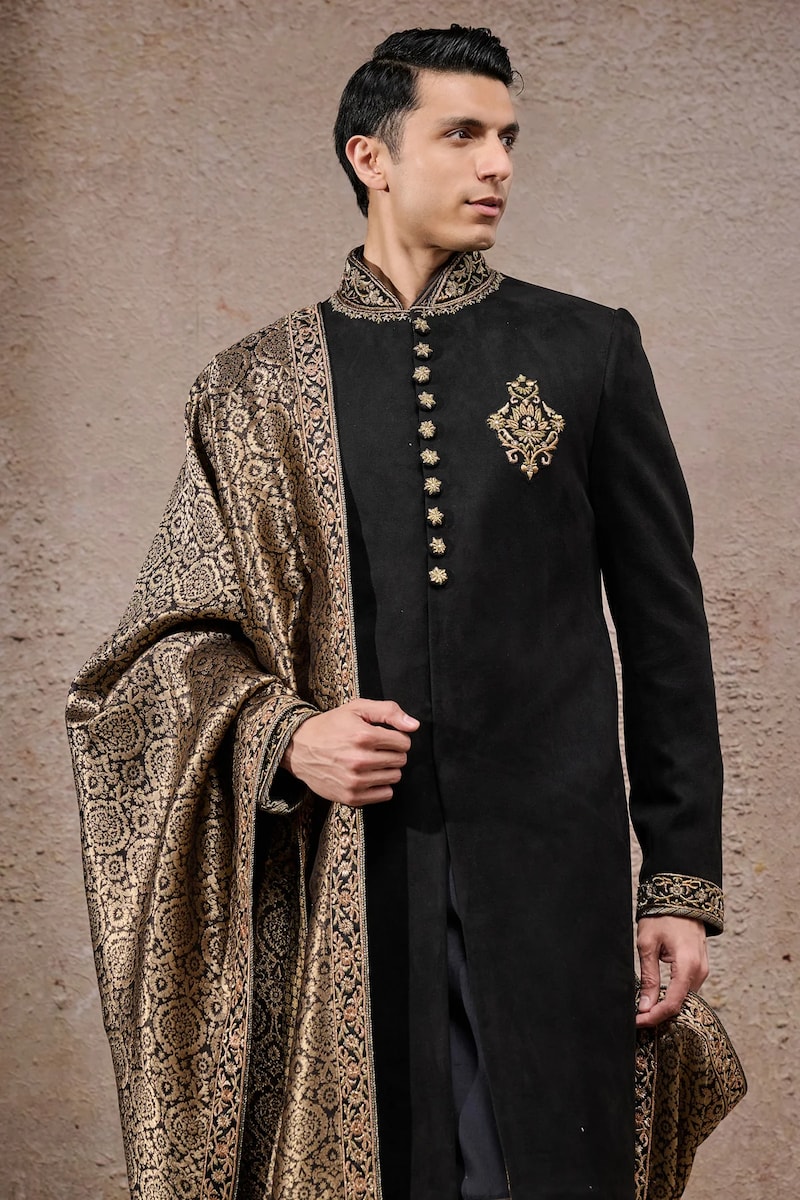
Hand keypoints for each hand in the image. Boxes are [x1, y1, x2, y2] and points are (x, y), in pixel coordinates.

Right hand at [280, 698, 418, 806]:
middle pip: (400, 761)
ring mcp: (355, 781)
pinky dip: (381, 785)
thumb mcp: (357, 708)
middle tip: (376, 749)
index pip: (403, 742)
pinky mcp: (351, 797)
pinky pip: (385, 794)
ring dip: (387, 769)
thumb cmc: (331, 726)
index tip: (384, 737)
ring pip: (394, 778)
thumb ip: (389, 712)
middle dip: (393, 753)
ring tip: (371, 761)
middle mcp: (359, 760)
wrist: (299, 748)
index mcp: (363, 736)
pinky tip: (368, 776)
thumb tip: (414, 725)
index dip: (396, 738)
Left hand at [636, 915, 708, 1027]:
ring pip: (684, 998)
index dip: (654, 1017)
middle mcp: (700, 972)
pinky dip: (672, 995)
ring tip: (644, 1008)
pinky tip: (657, 996)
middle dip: (659, 1014)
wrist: (681, 897)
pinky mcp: (700, 967)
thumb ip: (649, 977)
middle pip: (680, 1004)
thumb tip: (645, 1006)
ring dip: (665, 1005)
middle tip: (637, 1018)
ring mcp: (703, 970)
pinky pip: (687, 988)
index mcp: (687, 966)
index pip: (673, 1003)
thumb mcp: (648, 944)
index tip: (637, 1022)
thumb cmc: (662, 916)